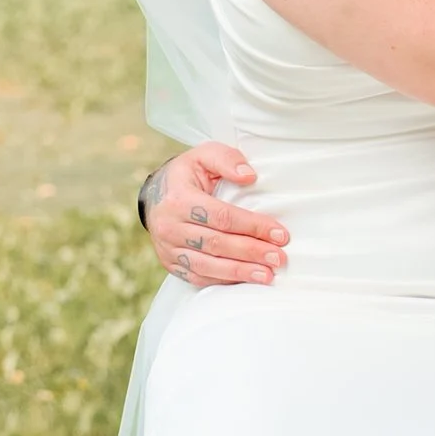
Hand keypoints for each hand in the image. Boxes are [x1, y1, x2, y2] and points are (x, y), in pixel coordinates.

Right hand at [143, 144, 287, 284]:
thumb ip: (227, 160)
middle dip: (251, 252)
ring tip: (267, 275)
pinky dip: (223, 280)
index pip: (222, 216)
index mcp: (179, 198)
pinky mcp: (170, 263)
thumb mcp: (204, 155)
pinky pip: (198, 276)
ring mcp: (168, 248)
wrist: (155, 194)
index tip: (279, 234)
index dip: (252, 226)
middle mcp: (170, 226)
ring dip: (240, 272)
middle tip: (278, 258)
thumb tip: (250, 176)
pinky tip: (244, 280)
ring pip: (207, 265)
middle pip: (217, 244)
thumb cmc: (187, 174)